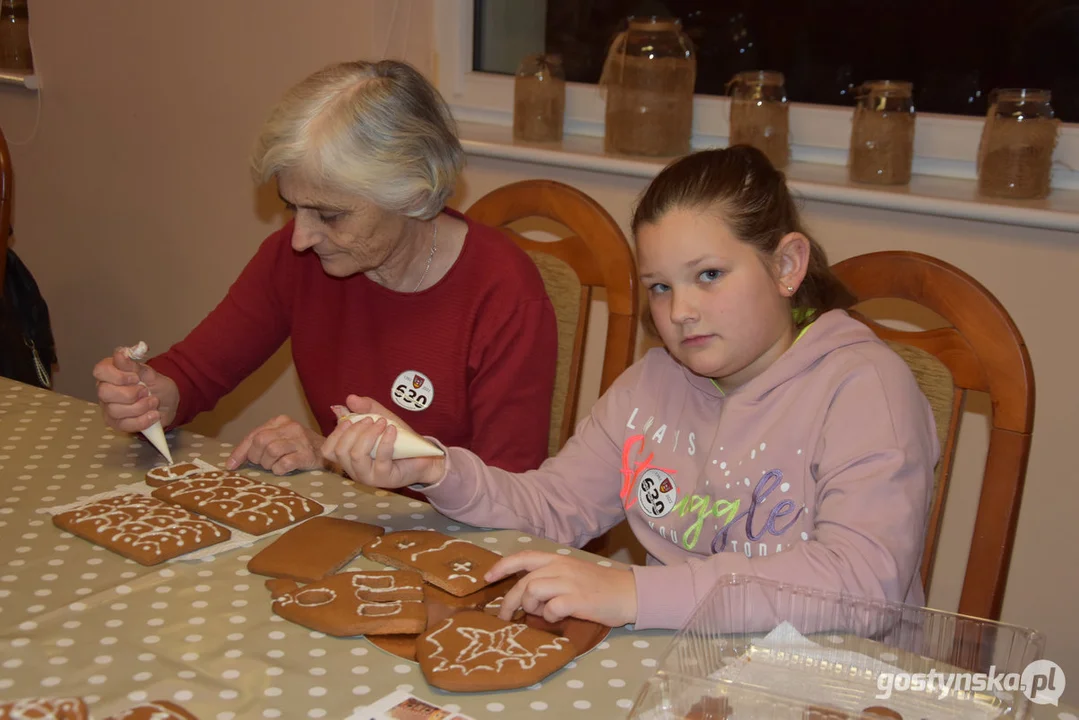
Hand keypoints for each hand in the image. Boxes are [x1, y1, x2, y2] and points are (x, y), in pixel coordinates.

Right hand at [92, 347, 178, 432]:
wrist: (169, 403)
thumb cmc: (156, 385)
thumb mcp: (149, 373)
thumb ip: (134, 365)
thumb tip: (120, 353)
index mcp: (110, 373)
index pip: (100, 370)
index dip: (118, 375)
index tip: (136, 377)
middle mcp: (105, 390)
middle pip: (104, 392)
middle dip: (129, 393)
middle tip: (145, 391)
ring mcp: (109, 408)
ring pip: (115, 410)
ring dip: (140, 407)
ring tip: (154, 402)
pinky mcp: (117, 424)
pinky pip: (125, 425)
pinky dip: (143, 420)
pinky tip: (154, 415)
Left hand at [227, 415, 325, 474]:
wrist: (328, 452)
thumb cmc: (299, 447)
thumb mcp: (280, 438)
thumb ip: (261, 442)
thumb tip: (234, 460)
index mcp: (280, 420)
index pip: (254, 435)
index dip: (240, 451)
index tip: (231, 465)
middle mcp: (290, 427)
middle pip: (261, 442)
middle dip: (256, 457)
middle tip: (262, 464)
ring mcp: (300, 440)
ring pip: (271, 452)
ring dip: (268, 464)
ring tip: (273, 466)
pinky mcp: (307, 455)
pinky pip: (284, 464)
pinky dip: (278, 470)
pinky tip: (282, 469)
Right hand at [321, 395, 444, 488]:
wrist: (422, 455)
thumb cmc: (397, 439)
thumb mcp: (380, 417)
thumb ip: (364, 408)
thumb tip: (348, 399)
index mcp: (348, 457)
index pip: (328, 450)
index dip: (335, 433)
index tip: (349, 419)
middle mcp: (354, 469)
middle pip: (340, 451)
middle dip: (354, 430)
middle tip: (371, 419)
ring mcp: (368, 476)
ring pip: (356, 455)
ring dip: (367, 434)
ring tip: (381, 423)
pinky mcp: (384, 478)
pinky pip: (380, 458)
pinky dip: (385, 441)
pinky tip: (391, 430)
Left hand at [485, 551, 637, 627]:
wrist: (628, 592)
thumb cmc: (599, 585)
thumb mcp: (572, 573)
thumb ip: (550, 577)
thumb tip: (526, 592)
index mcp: (557, 559)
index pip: (524, 557)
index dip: (502, 566)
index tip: (487, 578)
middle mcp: (560, 567)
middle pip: (523, 582)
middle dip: (508, 601)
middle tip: (504, 617)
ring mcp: (568, 582)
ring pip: (532, 592)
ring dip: (530, 607)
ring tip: (541, 613)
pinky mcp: (577, 600)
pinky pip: (551, 609)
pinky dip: (549, 617)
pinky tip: (558, 617)